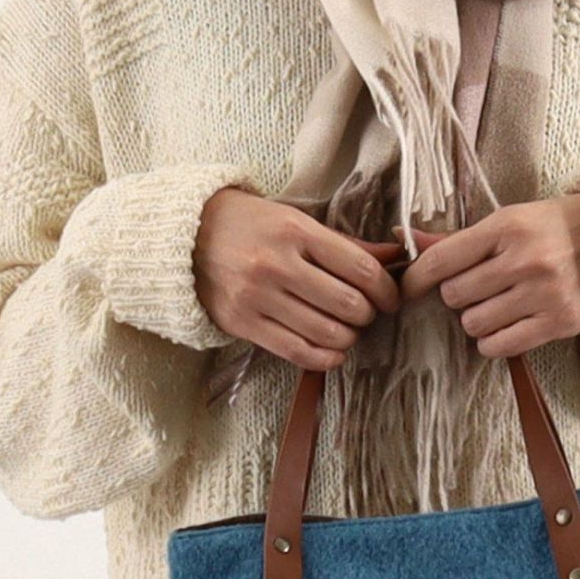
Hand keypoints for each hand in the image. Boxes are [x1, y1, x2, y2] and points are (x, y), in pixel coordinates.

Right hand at [193, 188, 401, 369]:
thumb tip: (394, 257)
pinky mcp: (242, 323)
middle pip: (348, 304)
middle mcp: (276, 264)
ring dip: (348, 337)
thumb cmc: (250, 225)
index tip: (390, 297)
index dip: (386, 289)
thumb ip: (344, 244)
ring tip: (347, 329)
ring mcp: (257, 296)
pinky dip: (325, 358)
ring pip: (327, 332)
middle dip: (368, 314)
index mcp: (295, 231)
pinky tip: (333, 352)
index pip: (360, 268)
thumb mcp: (296, 220)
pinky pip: (297, 351)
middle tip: (366, 312)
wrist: (185, 236)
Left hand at [397, 192, 579, 356]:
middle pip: (454, 296)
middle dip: (458, 295)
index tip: (409, 288)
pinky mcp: (559, 321)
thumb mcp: (509, 220)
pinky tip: (506, 325)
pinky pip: (500, 346)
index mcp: (508, 227)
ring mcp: (544, 293)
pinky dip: (494, 341)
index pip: (441, 260)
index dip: (417, 279)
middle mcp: (525, 260)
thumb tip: (405, 236)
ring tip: (498, 305)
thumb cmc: (555, 228)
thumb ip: (458, 239)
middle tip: (478, 287)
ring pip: (474, 323)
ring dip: (477, 318)